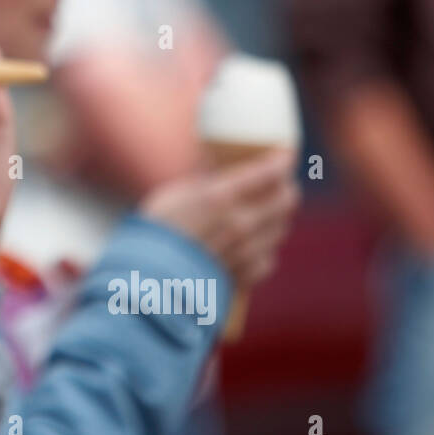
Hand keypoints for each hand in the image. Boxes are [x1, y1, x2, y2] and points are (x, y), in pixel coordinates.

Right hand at [139, 150, 300, 288]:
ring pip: (280, 228)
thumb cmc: (155, 230)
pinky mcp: (244, 275)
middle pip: (286, 200)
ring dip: (276, 217)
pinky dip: (263, 249)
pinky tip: (251, 246)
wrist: (147, 280)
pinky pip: (267, 259)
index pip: (269, 172)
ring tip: (264, 212)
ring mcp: (245, 252)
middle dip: (285, 187)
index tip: (284, 154)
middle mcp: (240, 223)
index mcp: (220, 197)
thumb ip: (204, 177)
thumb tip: (217, 159)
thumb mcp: (176, 193)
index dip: (281, 160)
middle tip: (278, 183)